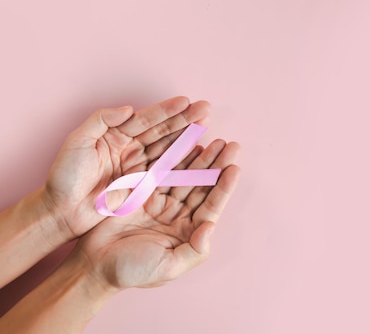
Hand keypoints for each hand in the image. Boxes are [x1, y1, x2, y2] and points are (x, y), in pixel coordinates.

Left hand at [43, 96, 210, 239]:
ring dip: (187, 137)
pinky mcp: (143, 186)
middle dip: (184, 120)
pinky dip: (183, 162)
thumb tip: (129, 108)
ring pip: (168, 149)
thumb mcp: (77, 142)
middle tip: (205, 109)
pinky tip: (198, 153)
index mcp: (115, 135)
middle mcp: (130, 148)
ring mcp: (139, 167)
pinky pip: (167, 171)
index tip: (186, 102)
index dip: (166, 110)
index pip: (145, 119)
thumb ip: (101, 120)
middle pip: (162, 131)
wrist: (62, 211)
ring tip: (206, 125)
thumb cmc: (65, 177)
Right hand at [69, 139, 240, 288]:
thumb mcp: (168, 267)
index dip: (224, 187)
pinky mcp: (141, 193)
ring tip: (213, 138)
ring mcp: (160, 202)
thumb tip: (211, 226)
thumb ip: (194, 250)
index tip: (235, 167)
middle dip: (216, 165)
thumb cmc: (132, 271)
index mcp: (188, 232)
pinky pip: (161, 171)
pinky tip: (186, 142)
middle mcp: (178, 215)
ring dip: (198, 157)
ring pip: (184, 175)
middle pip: (201, 186)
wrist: (93, 265)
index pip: (211, 205)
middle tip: (231, 145)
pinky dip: (173, 157)